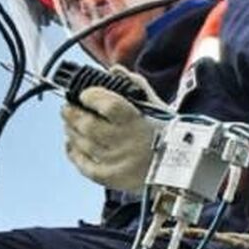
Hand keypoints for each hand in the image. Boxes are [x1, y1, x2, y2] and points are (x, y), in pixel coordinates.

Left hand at [61, 66, 165, 191]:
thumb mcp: (156, 106)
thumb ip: (135, 85)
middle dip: (72, 113)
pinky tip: (71, 144)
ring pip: (82, 143)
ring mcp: (115, 161)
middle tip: (68, 107)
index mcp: (136, 120)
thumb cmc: (167, 135)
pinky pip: (84, 165)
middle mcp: (124, 141)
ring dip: (71, 130)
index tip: (85, 93)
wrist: (180, 169)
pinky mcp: (111, 178)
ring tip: (70, 123)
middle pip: (87, 124)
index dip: (91, 96)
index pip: (107, 104)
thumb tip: (114, 71)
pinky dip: (73, 153)